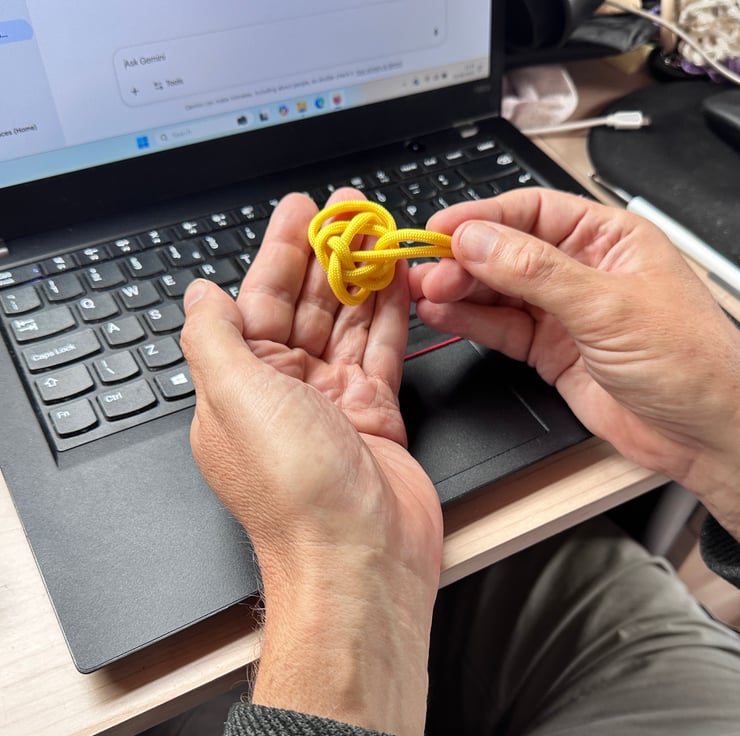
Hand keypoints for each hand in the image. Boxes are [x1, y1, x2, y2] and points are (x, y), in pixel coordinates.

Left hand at [181, 190, 442, 735]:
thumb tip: (201, 294)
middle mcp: (285, 388)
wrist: (359, 557)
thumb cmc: (294, 489)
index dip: (280, 252)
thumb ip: (214, 338)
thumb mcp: (234, 398)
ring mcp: (333, 398)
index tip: (302, 211)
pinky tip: (399, 281)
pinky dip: (390, 314)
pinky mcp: (375, 410)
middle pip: (307, 304)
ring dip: (362, 277)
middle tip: (351, 209)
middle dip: (327, 254)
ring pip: (348, 321)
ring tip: (379, 233)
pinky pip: (381, 349)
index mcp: (241, 384)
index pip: (259, 300)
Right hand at [409, 188, 739, 537]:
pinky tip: (444, 316)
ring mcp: (562, 312)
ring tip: (425, 292)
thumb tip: (477, 240)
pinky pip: (501, 328)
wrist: (703, 434)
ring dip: (460, 290)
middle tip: (428, 270)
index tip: (441, 229)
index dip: (482, 218)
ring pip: (498, 291)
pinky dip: (471, 323)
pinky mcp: (549, 350)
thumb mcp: (607, 305)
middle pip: (506, 251)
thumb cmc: (687, 360)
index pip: (531, 213)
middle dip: (464, 259)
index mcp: (606, 238)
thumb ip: (535, 272)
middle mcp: (580, 269)